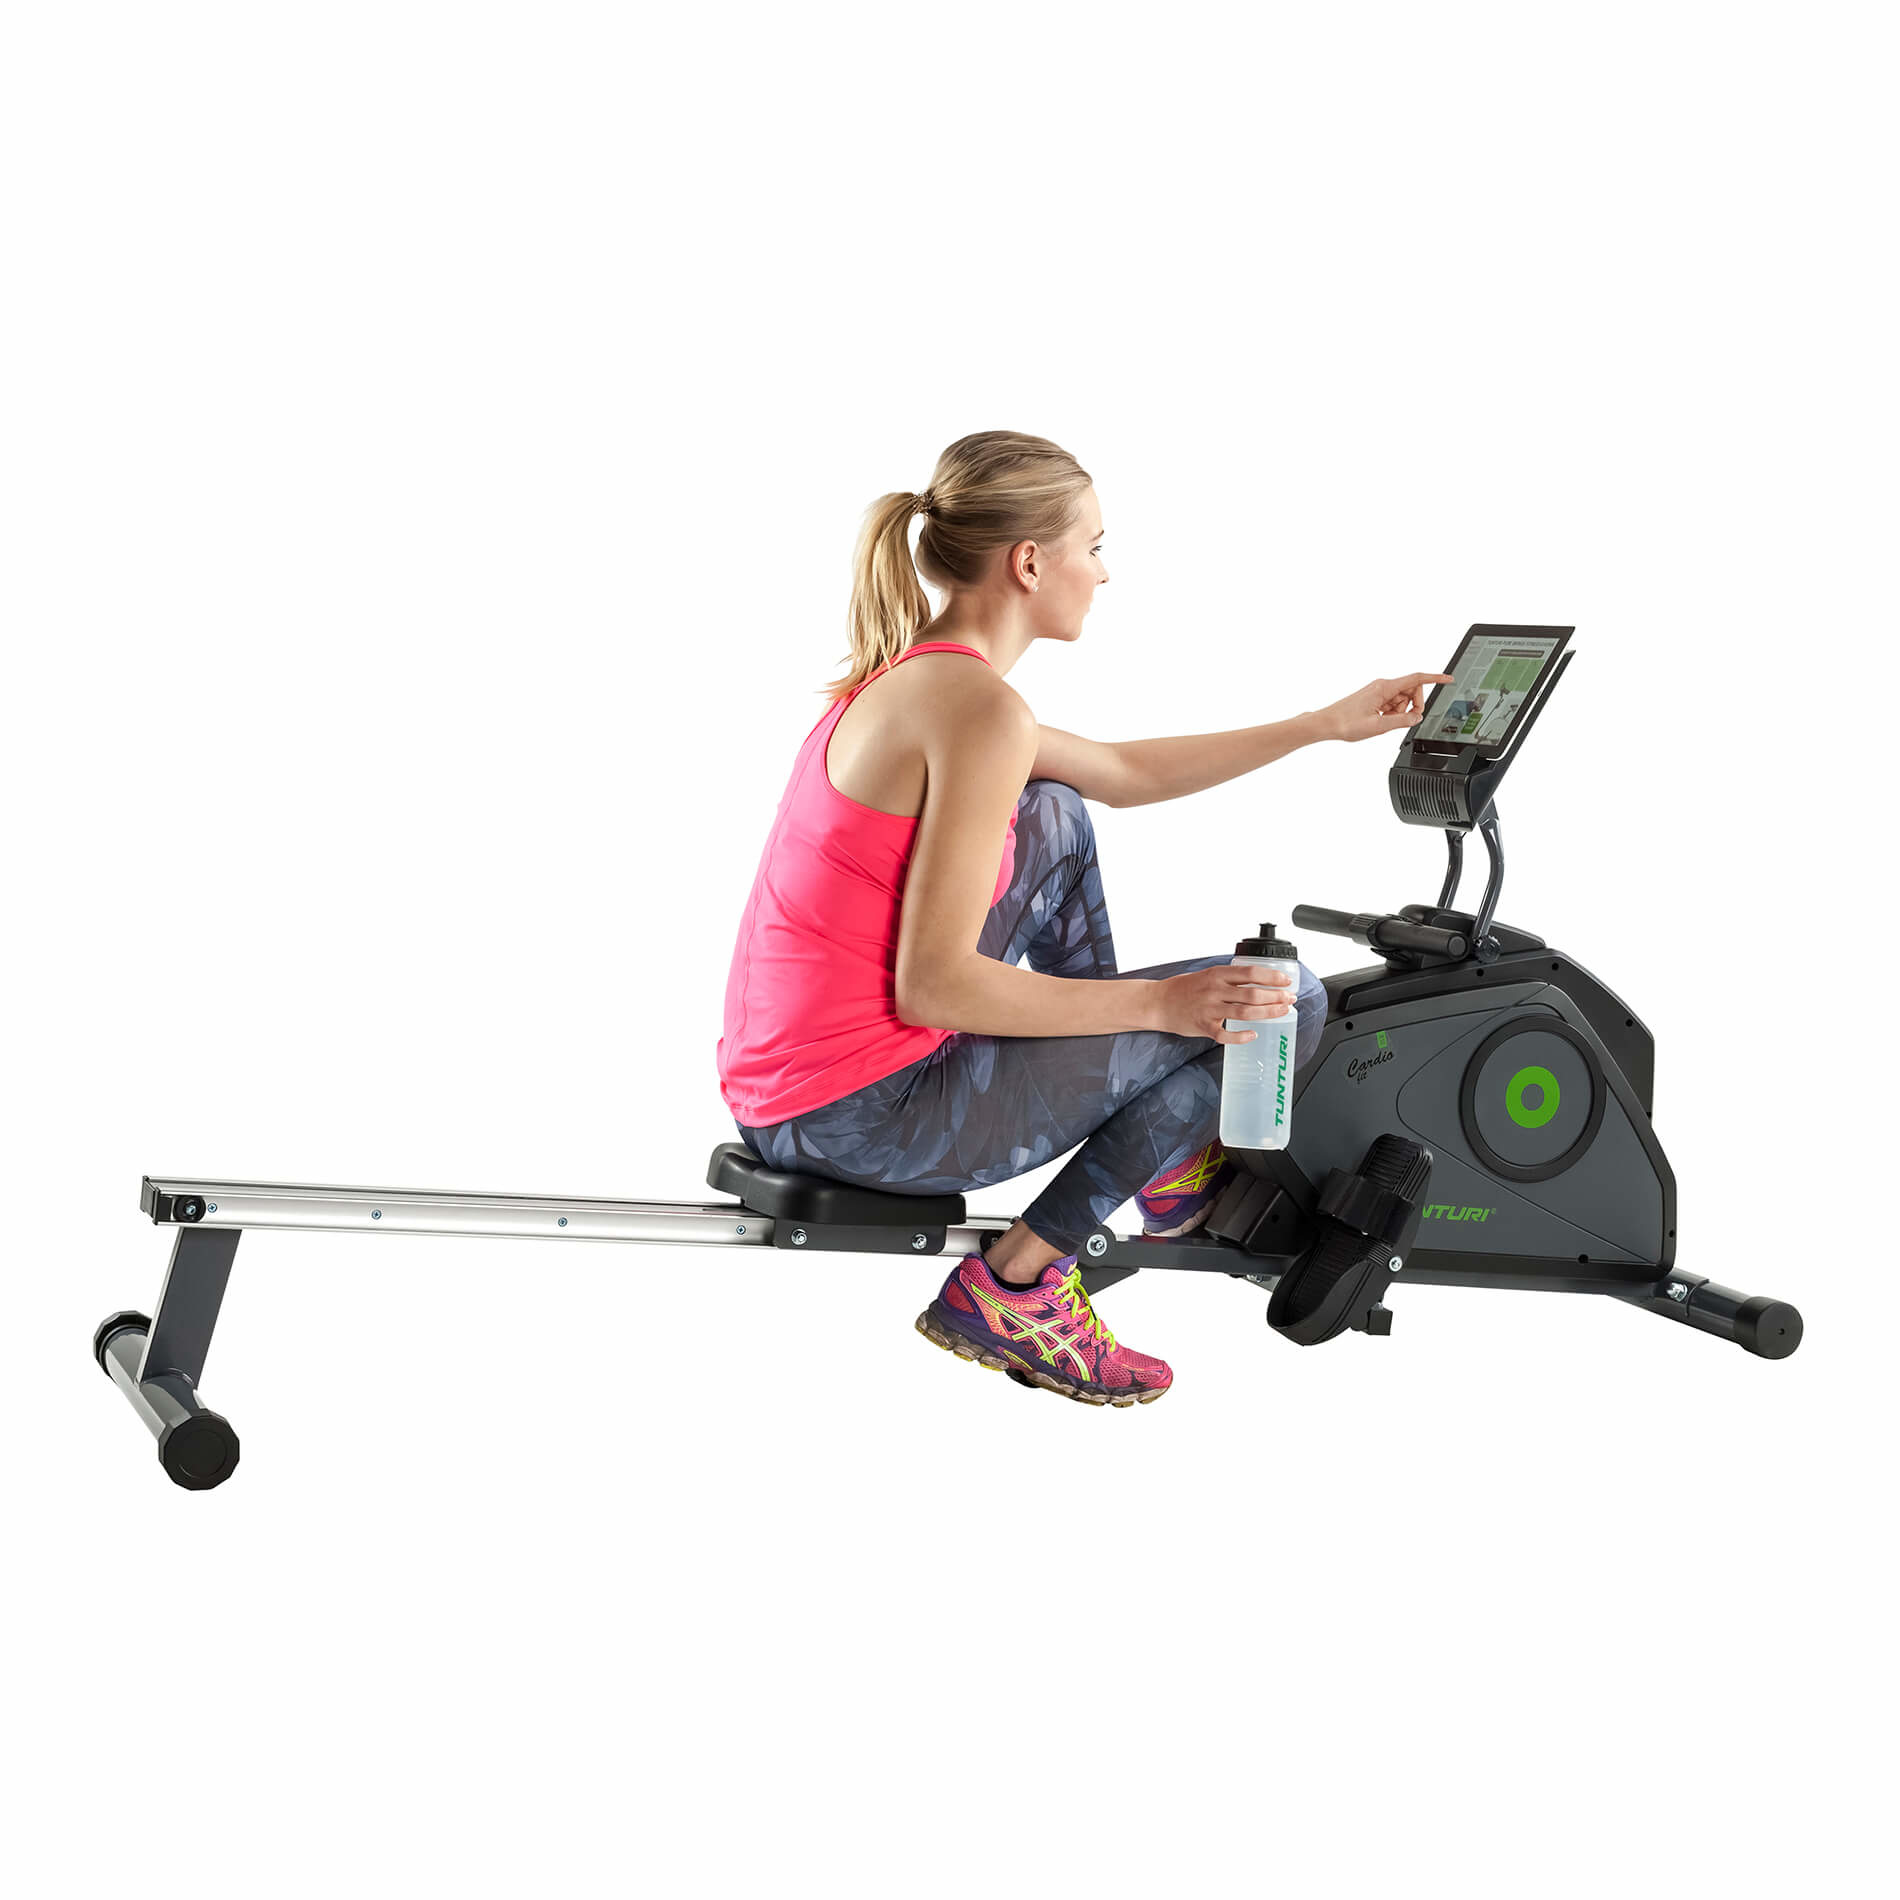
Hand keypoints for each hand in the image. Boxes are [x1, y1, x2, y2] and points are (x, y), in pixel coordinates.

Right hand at [1151, 965, 1295, 1043]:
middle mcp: (1215, 990)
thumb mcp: (1207, 975)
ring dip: (1267, 1013)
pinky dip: (1240, 1036)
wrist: (1158, 1002)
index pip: (1251, 973)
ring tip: (1281, 1012)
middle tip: (1290, 999)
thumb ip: (1229, 979)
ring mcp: (1209, 1009)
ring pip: (1245, 1012)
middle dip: (1276, 997)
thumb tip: (1256, 982)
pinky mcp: (1203, 1026)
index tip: (1287, 981)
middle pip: (1253, 994)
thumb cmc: (1183, 989)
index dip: (1272, 977)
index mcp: (1217, 975)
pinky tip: (1252, 1035)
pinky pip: (1225, 1034)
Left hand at [1316, 672, 1455, 744]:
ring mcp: (1378, 691)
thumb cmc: (1345, 722)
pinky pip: (1392, 704)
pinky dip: (1391, 713)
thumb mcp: (1379, 726)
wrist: (1327, 723)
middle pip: (1411, 691)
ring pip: (1402, 700)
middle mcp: (1382, 685)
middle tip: (1401, 720)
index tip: (1449, 678)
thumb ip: (1402, 721)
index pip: (1416, 678)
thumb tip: (1418, 717)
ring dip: (1399, 712)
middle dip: (1412, 705)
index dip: (1435, 678)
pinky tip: (1378, 721)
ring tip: (1382, 722)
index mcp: (1384, 687)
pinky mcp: (1374, 698)